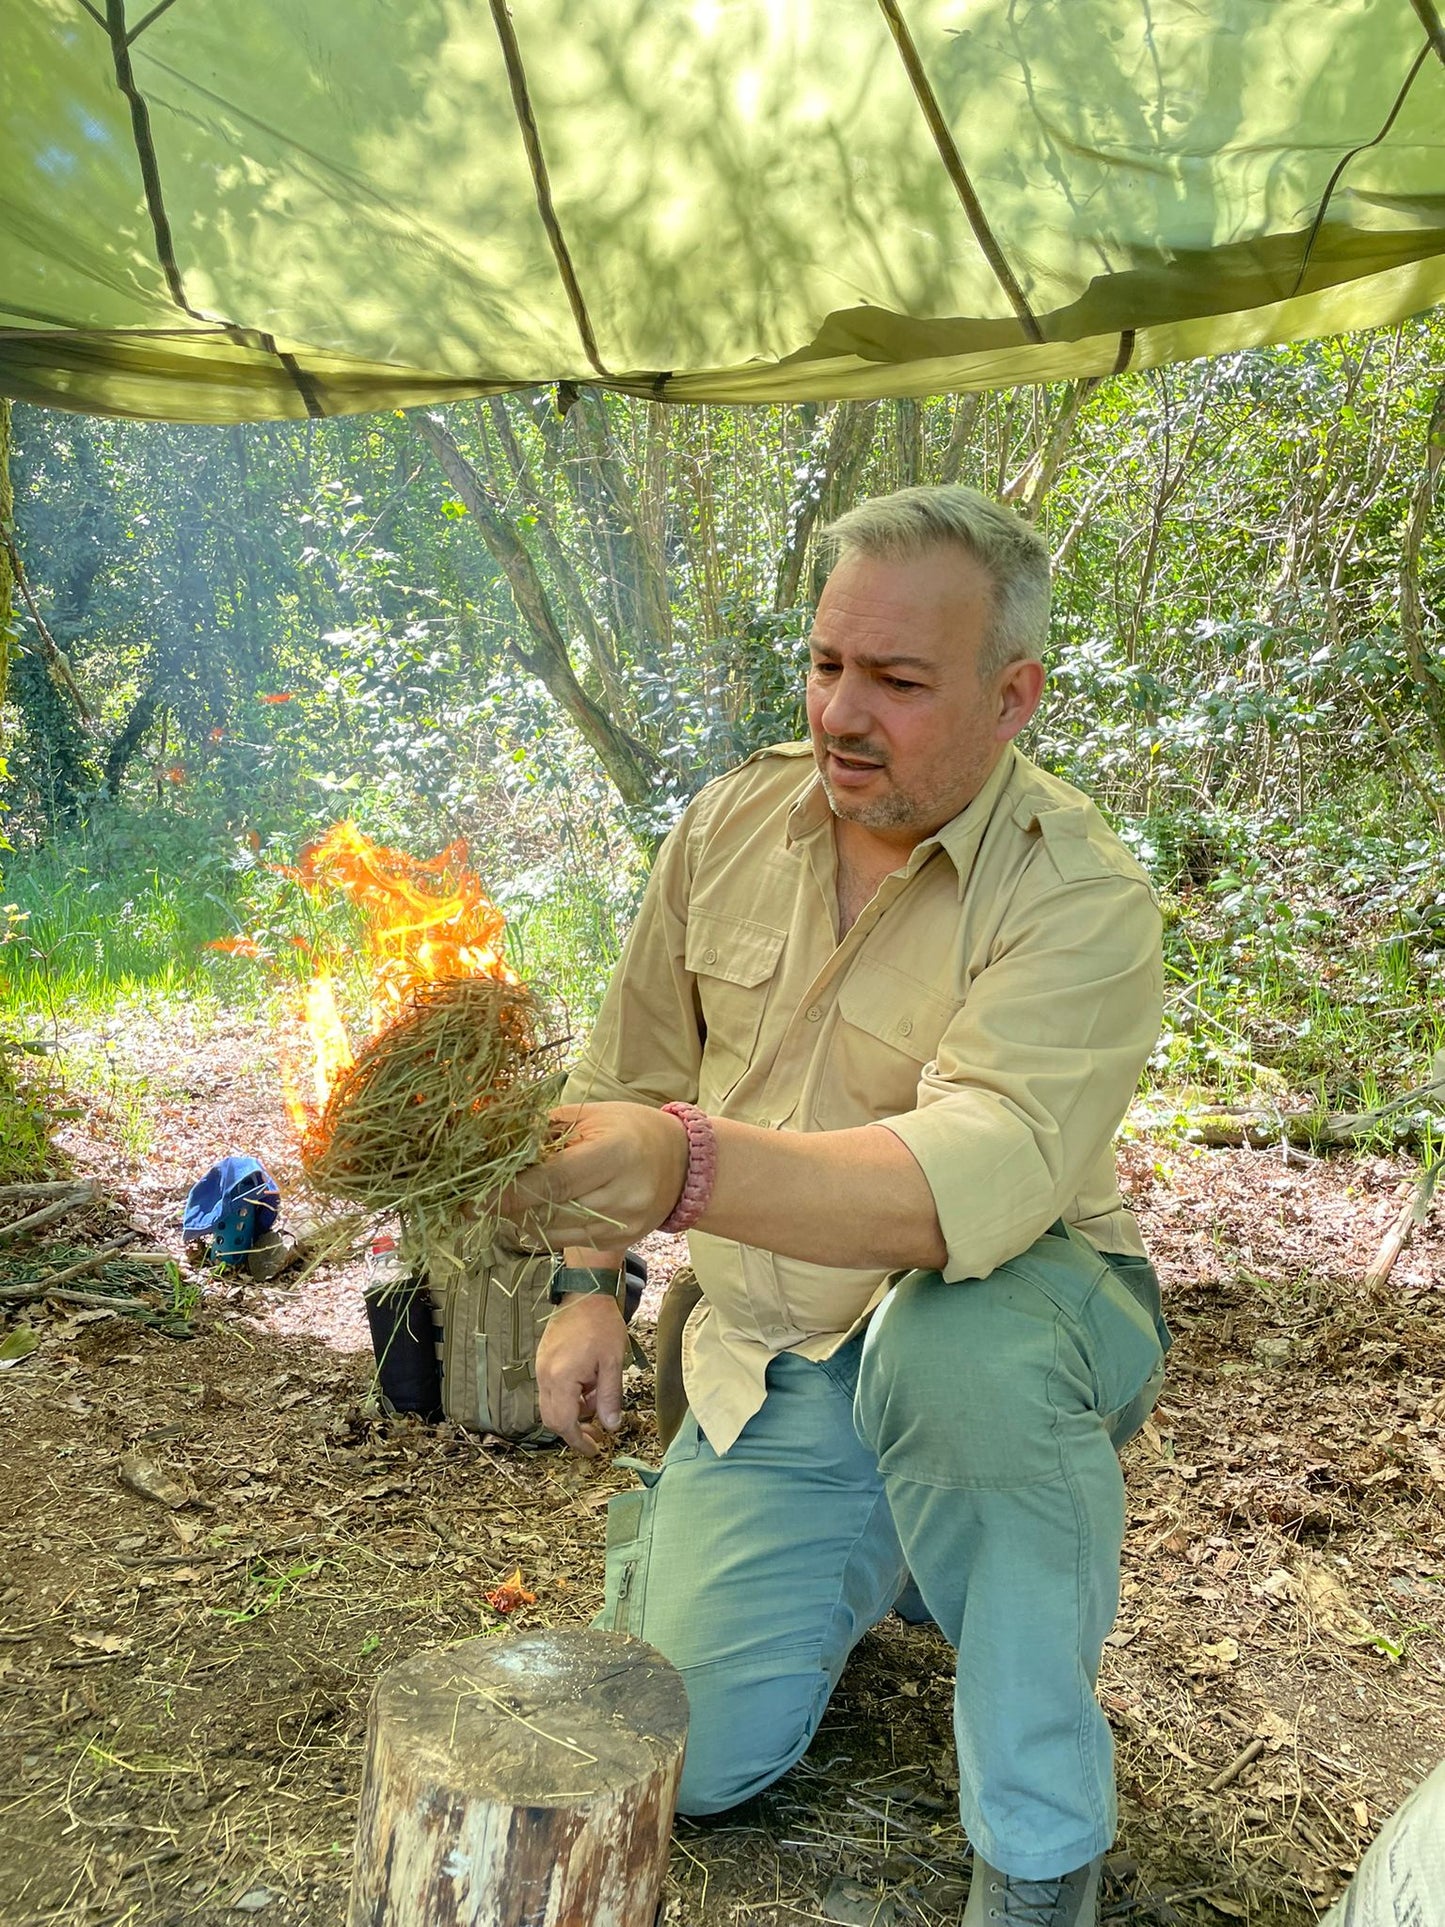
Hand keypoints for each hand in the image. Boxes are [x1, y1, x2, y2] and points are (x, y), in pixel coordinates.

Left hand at [499, 1102, 688, 1246]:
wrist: (682, 1165)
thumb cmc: (631, 1130)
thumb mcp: (591, 1116)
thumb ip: (544, 1131)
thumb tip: (495, 1146)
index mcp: (616, 1155)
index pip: (552, 1182)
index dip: (509, 1192)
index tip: (473, 1197)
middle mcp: (623, 1197)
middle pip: (548, 1211)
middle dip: (509, 1205)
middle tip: (480, 1196)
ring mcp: (622, 1226)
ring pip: (552, 1232)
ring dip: (523, 1218)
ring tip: (512, 1198)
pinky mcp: (617, 1243)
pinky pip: (566, 1240)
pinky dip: (545, 1226)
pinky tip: (541, 1208)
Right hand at [536, 1292, 628, 1456]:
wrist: (585, 1292)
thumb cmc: (601, 1325)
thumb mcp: (613, 1363)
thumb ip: (610, 1397)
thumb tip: (611, 1426)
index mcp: (561, 1378)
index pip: (564, 1422)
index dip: (579, 1440)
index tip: (594, 1450)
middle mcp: (545, 1376)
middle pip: (553, 1418)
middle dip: (575, 1430)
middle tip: (597, 1435)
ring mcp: (541, 1367)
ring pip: (552, 1404)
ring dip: (574, 1411)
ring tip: (598, 1398)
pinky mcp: (543, 1359)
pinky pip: (552, 1388)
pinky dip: (569, 1396)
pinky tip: (588, 1385)